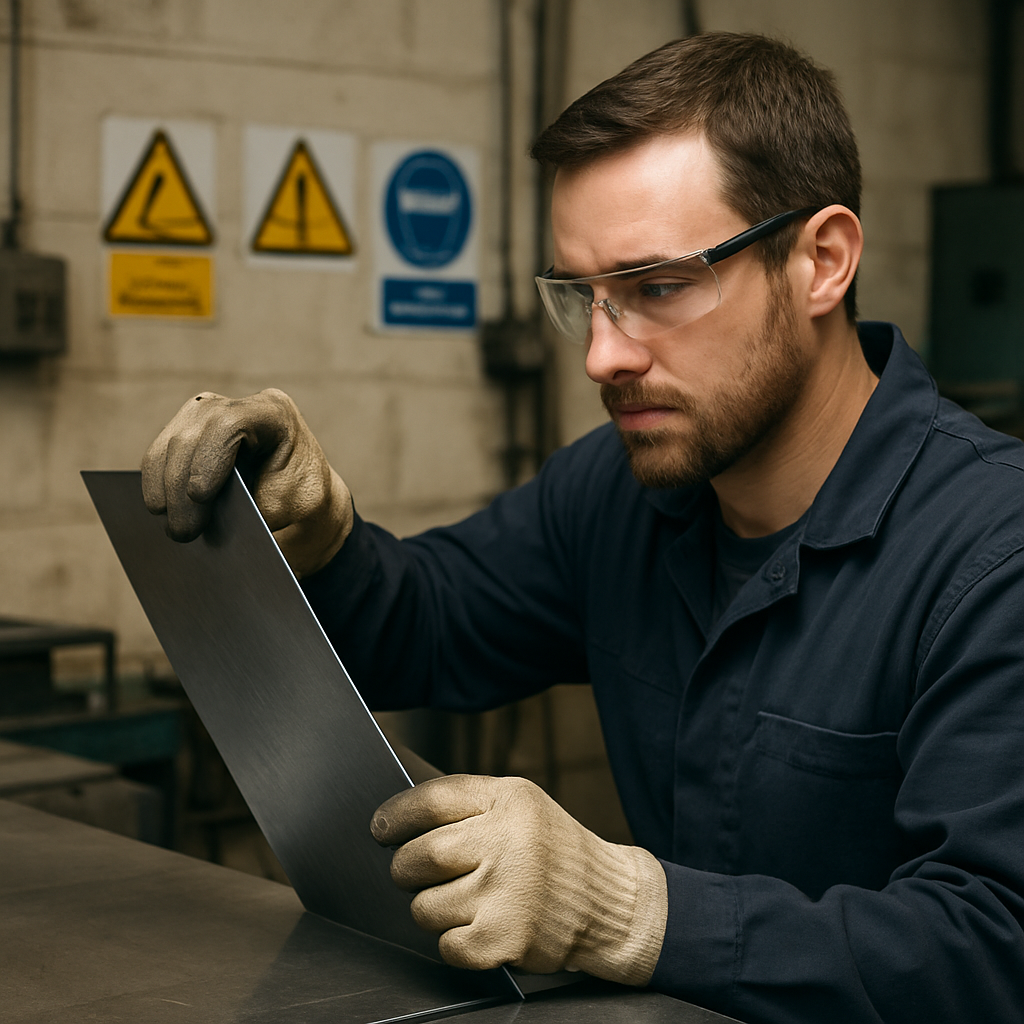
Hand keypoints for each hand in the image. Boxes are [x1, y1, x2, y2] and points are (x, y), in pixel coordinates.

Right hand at [142, 389, 352, 576]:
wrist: (301, 494)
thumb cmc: (300, 499)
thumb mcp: (286, 505)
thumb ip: (249, 506)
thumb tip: (205, 519)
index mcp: (273, 413)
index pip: (230, 424)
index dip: (208, 458)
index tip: (199, 496)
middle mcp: (237, 405)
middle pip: (192, 437)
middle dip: (180, 488)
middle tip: (182, 533)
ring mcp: (208, 414)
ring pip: (169, 445)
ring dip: (164, 488)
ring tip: (172, 528)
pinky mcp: (188, 431)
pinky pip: (161, 454)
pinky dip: (158, 484)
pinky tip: (162, 511)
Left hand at [371, 775, 666, 983]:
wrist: (609, 901)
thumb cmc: (551, 849)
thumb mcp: (521, 803)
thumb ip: (468, 802)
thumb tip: (395, 819)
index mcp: (510, 800)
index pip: (432, 800)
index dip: (396, 815)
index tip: (381, 829)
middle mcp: (508, 842)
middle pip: (419, 856)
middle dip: (406, 868)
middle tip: (414, 872)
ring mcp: (508, 893)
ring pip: (425, 906)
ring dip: (431, 907)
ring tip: (460, 900)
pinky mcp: (507, 938)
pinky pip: (447, 945)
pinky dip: (454, 941)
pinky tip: (478, 926)